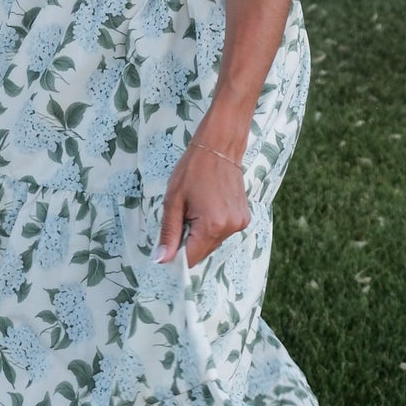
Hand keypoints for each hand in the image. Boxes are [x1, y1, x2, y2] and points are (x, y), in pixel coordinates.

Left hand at [155, 136, 249, 267]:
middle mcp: (230, 228)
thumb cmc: (194, 168)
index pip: (191, 258)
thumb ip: (169, 233)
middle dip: (188, 242)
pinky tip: (207, 206)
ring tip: (196, 207)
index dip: (176, 255)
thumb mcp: (173, 200)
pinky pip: (222, 232)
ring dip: (199, 234)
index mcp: (212, 225)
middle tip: (182, 215)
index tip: (168, 243)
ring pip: (212, 243)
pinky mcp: (243, 218)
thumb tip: (161, 259)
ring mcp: (239, 223)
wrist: (219, 146)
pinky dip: (211, 226)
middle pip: (202, 252)